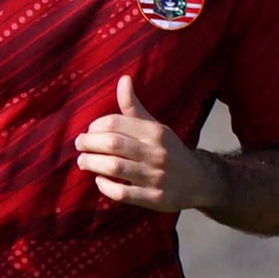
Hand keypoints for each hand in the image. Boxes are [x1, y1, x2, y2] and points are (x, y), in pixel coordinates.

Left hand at [73, 74, 215, 212]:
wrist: (199, 181)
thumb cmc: (168, 150)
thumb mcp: (155, 127)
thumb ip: (134, 107)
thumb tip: (123, 79)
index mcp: (155, 132)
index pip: (116, 123)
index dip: (96, 126)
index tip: (90, 131)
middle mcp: (156, 153)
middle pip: (112, 144)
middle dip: (89, 143)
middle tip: (79, 144)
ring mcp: (155, 177)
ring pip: (114, 167)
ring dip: (92, 163)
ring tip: (83, 161)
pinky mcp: (154, 198)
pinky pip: (122, 193)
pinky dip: (105, 186)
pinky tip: (99, 180)